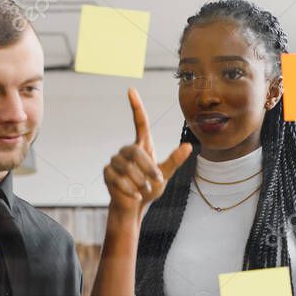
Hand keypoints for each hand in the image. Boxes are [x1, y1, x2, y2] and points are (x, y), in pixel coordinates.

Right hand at [103, 87, 191, 215]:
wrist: (134, 205)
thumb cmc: (150, 188)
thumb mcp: (165, 174)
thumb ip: (174, 160)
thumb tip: (188, 146)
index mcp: (142, 146)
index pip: (139, 122)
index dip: (136, 106)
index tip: (131, 90)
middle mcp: (127, 150)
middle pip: (134, 151)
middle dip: (147, 167)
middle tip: (156, 180)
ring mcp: (115, 161)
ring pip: (125, 166)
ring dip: (139, 180)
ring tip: (145, 189)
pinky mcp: (107, 173)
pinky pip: (117, 178)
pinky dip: (129, 189)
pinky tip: (136, 195)